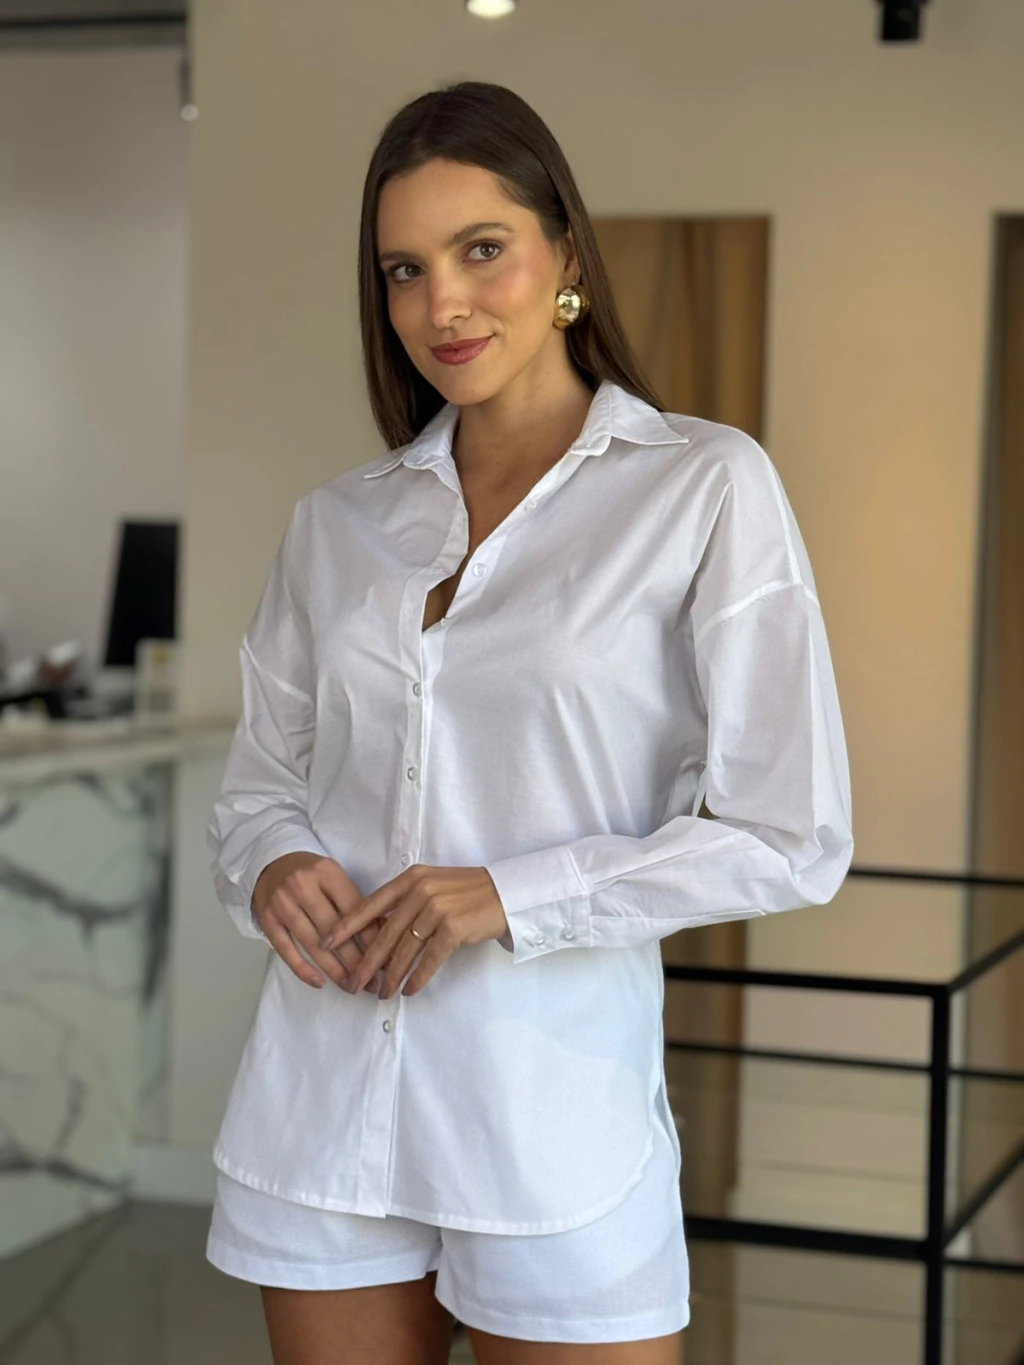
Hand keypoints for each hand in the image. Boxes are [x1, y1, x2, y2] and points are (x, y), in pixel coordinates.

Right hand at [252, 852, 388, 992]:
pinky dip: (303, 969)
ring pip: (312, 943)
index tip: (385, 958)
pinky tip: (319, 982)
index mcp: (326, 871)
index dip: (371, 936)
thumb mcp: (334, 877)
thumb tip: (383, 933)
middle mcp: (302, 885)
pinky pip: (286, 949)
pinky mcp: (267, 920)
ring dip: (334, 969)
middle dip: (355, 959)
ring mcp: (282, 903)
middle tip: (371, 981)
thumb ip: (355, 901)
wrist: (271, 865)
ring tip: (350, 986)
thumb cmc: (311, 875)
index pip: (353, 908)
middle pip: (334, 929)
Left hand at [321, 865, 509, 999]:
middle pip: (384, 934)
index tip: (326, 943)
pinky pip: (429, 959)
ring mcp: (437, 909)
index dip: (346, 927)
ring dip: (391, 976)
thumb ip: (405, 902)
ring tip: (381, 994)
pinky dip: (417, 977)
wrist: (505, 893)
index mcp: (410, 879)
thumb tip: (376, 930)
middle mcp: (420, 891)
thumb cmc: (466, 892)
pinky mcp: (454, 928)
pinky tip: (409, 990)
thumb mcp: (432, 885)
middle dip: (366, 963)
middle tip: (352, 984)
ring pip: (405, 950)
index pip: (370, 905)